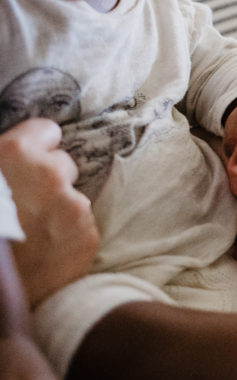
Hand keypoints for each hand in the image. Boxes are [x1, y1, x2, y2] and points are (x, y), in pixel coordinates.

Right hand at [0, 119, 98, 306]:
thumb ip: (4, 166)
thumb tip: (14, 155)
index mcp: (14, 155)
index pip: (47, 131)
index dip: (35, 147)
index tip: (27, 162)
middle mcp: (49, 176)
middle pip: (62, 164)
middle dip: (47, 179)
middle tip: (23, 204)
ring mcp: (71, 207)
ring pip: (72, 195)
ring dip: (58, 208)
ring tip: (31, 230)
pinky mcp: (86, 236)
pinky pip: (80, 224)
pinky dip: (67, 234)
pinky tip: (45, 249)